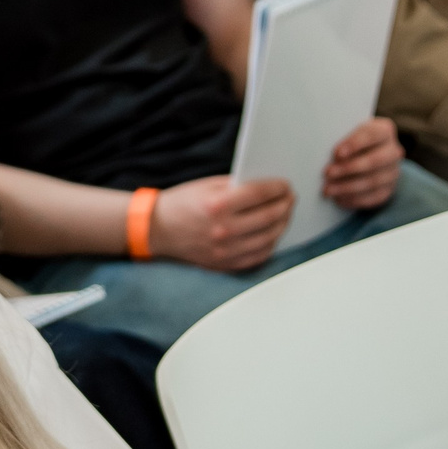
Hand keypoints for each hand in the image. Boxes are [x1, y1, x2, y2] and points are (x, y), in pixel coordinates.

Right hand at [149, 176, 292, 271]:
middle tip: (290, 198)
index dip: (279, 188)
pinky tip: (273, 233)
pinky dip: (271, 243)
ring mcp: (225, 250)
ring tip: (284, 214)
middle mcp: (224, 229)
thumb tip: (268, 188)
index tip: (286, 185)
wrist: (157, 230)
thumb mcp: (208, 186)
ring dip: (283, 223)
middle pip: (270, 216)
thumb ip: (238, 186)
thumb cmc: (181, 204)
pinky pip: (258, 256)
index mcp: (218, 205)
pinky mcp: (225, 263)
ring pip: (269, 237)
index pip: (261, 194)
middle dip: (286, 204)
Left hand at [321, 117, 401, 210]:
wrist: (368, 155)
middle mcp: (393, 151)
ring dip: (348, 187)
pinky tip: (339, 199)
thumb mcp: (347, 133)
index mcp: (384, 130)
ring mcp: (393, 172)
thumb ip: (340, 138)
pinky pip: (373, 197)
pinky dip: (354, 199)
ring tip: (328, 190)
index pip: (371, 135)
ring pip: (373, 181)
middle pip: (374, 160)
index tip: (337, 153)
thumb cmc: (351, 141)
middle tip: (327, 173)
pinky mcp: (388, 190)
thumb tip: (322, 151)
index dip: (354, 144)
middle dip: (348, 168)